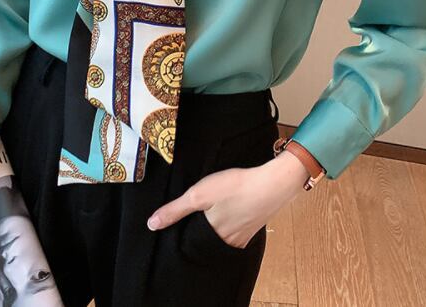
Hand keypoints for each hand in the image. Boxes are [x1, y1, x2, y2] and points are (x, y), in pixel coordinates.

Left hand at [146, 150, 309, 247]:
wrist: (272, 183)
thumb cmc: (236, 187)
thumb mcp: (199, 194)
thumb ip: (176, 210)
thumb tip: (152, 224)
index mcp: (212, 236)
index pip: (190, 241)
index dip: (181, 231)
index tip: (176, 222)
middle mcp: (228, 241)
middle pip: (205, 239)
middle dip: (197, 229)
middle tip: (193, 214)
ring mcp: (243, 235)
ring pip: (221, 234)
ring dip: (214, 224)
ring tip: (210, 210)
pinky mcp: (253, 226)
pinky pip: (236, 229)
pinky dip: (229, 221)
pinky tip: (230, 209)